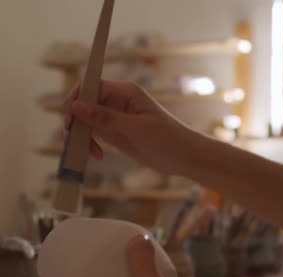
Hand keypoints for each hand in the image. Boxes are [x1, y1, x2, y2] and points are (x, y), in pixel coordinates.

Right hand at [64, 81, 198, 175]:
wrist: (186, 157)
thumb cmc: (168, 138)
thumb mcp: (135, 129)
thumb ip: (105, 118)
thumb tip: (76, 106)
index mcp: (125, 92)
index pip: (91, 86)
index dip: (76, 100)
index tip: (70, 119)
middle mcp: (118, 101)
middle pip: (84, 104)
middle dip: (75, 121)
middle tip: (73, 141)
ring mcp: (116, 118)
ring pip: (86, 120)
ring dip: (81, 135)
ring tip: (89, 152)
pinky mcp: (117, 133)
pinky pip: (94, 134)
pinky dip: (90, 144)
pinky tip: (97, 155)